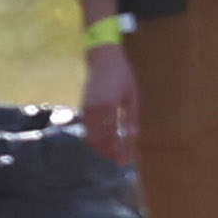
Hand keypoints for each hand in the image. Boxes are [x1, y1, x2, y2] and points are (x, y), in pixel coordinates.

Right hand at [76, 46, 138, 165]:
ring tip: (113, 153)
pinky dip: (94, 138)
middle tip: (120, 160)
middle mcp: (94, 110)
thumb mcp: (132, 95)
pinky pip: (87, 128)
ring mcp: (86, 109)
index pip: (111, 136)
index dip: (117, 150)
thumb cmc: (122, 74)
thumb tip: (133, 136)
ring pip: (90, 135)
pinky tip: (104, 141)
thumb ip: (132, 116)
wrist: (103, 58)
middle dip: (108, 152)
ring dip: (101, 147)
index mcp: (108, 107)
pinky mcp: (84, 106)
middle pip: (98, 139)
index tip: (126, 159)